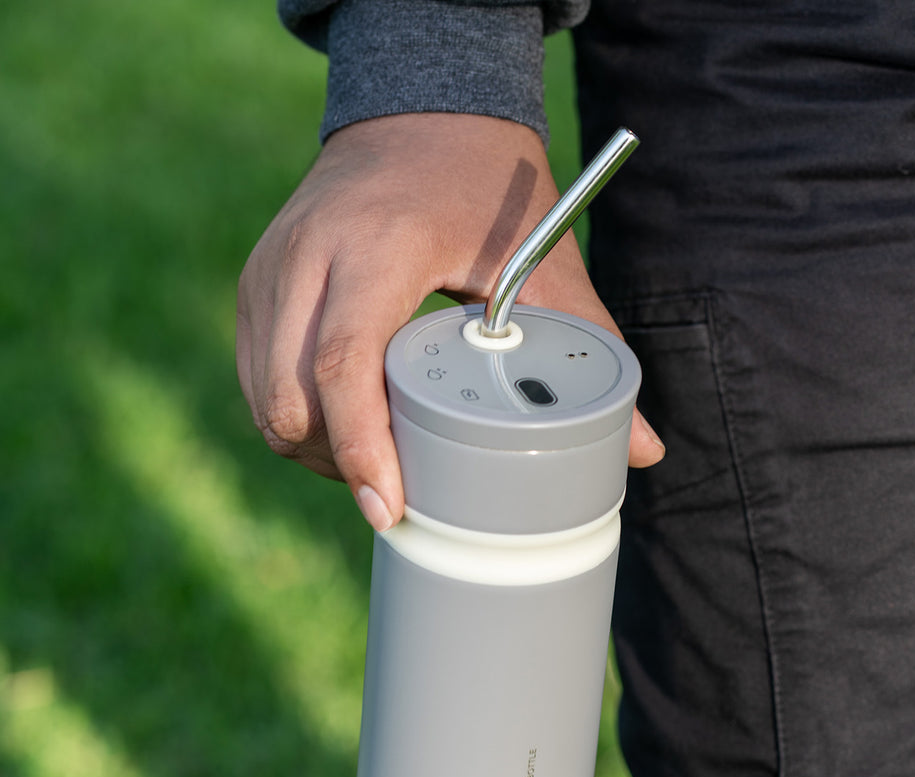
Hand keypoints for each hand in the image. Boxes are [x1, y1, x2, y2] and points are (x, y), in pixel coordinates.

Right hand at [236, 112, 664, 529]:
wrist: (417, 113)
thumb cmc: (486, 186)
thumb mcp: (543, 255)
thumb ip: (587, 346)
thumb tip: (643, 448)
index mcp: (378, 244)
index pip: (343, 363)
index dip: (360, 448)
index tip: (388, 509)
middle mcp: (306, 254)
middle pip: (288, 398)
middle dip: (338, 464)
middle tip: (397, 492)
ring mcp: (270, 269)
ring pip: (263, 398)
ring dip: (315, 449)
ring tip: (376, 464)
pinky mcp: (256, 284)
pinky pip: (256, 377)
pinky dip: (297, 419)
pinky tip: (347, 429)